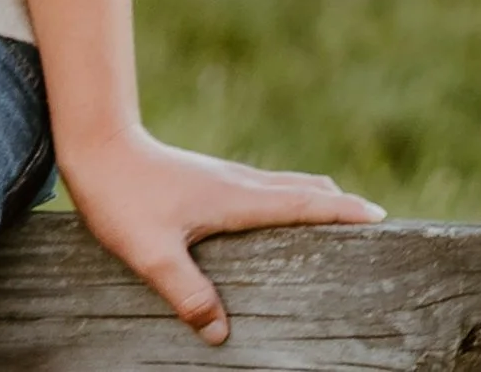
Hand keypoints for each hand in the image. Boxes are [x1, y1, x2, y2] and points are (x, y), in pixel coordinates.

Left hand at [60, 126, 381, 343]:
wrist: (102, 149)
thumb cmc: (125, 201)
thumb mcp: (151, 255)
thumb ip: (187, 293)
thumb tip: (221, 332)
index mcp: (237, 199)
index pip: (303, 204)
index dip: (341, 211)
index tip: (378, 216)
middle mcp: (241, 183)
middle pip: (305, 190)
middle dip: (340, 204)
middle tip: (371, 221)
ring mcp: (228, 177)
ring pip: (287, 184)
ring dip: (317, 198)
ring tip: (337, 214)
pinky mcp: (213, 178)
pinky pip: (268, 186)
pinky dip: (292, 196)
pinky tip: (279, 210)